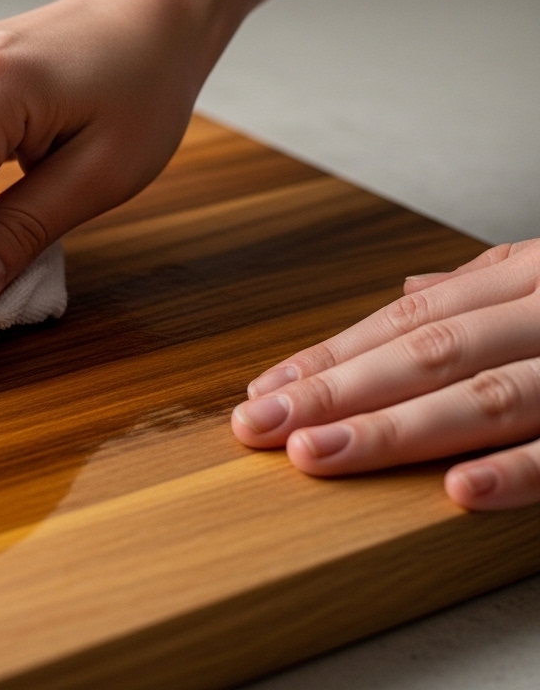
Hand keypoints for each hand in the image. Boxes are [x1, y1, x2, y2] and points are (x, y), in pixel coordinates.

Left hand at [233, 239, 539, 509]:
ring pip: (484, 398)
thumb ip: (488, 288)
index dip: (333, 358)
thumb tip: (411, 289)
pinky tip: (457, 491)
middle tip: (259, 425)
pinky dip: (514, 470)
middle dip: (335, 392)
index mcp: (530, 281)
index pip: (411, 321)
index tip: (264, 390)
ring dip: (393, 429)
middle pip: (427, 354)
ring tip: (315, 453)